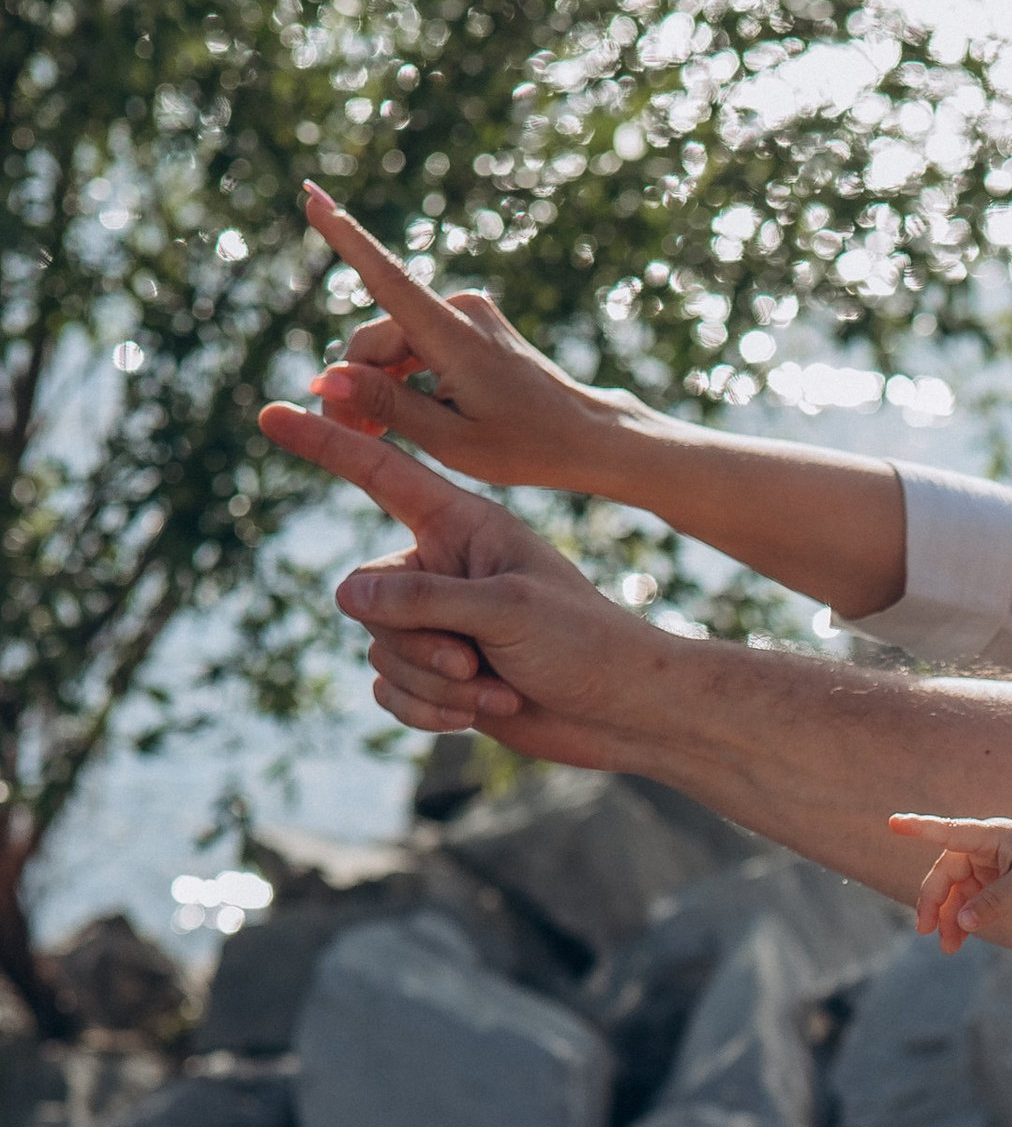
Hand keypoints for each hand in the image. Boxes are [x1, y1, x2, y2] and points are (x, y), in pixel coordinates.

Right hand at [255, 400, 661, 767]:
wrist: (623, 712)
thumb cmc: (583, 643)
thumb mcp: (506, 609)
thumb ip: (422, 598)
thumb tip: (344, 593)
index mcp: (462, 525)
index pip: (378, 475)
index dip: (326, 444)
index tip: (273, 412)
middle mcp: (440, 568)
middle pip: (367, 598)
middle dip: (417, 642)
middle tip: (477, 659)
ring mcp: (436, 622)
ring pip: (380, 652)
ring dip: (436, 684)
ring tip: (497, 686)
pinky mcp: (438, 675)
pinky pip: (390, 690)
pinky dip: (429, 711)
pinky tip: (479, 715)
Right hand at [298, 185, 646, 492]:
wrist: (584, 436)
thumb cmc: (524, 446)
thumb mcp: (449, 440)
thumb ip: (385, 404)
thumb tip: (326, 378)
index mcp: (454, 335)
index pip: (385, 278)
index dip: (343, 236)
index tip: (311, 195)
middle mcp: (459, 309)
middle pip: (377, 339)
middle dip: (355, 383)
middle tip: (347, 434)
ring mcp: (467, 312)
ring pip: (394, 344)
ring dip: (376, 385)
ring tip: (369, 434)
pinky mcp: (470, 324)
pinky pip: (417, 345)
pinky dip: (401, 378)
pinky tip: (393, 418)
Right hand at [889, 811, 1011, 964]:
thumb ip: (992, 904)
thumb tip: (960, 922)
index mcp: (992, 836)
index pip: (949, 831)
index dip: (920, 828)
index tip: (893, 823)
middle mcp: (984, 847)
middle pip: (946, 873)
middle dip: (934, 902)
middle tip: (926, 931)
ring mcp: (987, 865)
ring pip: (955, 892)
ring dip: (948, 918)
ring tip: (947, 947)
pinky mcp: (993, 882)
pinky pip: (968, 902)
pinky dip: (962, 920)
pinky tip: (958, 940)